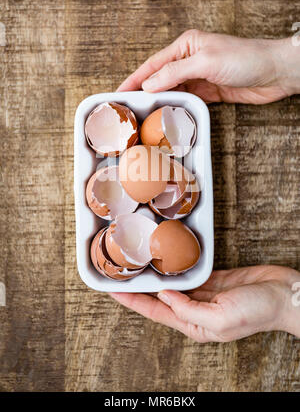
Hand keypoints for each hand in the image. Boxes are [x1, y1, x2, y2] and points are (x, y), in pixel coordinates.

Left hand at [110, 265, 299, 341]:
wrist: (283, 295)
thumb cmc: (257, 311)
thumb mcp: (219, 318)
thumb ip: (188, 310)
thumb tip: (164, 296)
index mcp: (194, 324)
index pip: (155, 312)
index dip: (132, 301)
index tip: (113, 291)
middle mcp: (196, 310)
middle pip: (160, 299)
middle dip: (139, 289)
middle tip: (120, 274)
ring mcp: (205, 294)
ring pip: (173, 285)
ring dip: (155, 276)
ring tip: (137, 266)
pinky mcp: (215, 280)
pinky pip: (190, 273)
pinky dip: (176, 268)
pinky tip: (165, 261)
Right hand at [117, 30, 299, 103]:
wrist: (274, 72)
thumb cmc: (245, 58)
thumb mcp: (205, 61)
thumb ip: (175, 73)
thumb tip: (149, 85)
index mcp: (186, 45)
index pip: (153, 65)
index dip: (134, 79)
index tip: (118, 93)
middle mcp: (189, 60)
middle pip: (159, 78)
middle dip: (141, 92)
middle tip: (125, 108)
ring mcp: (198, 77)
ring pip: (171, 91)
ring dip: (157, 102)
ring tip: (141, 115)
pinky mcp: (208, 92)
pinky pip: (185, 101)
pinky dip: (175, 108)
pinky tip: (165, 116)